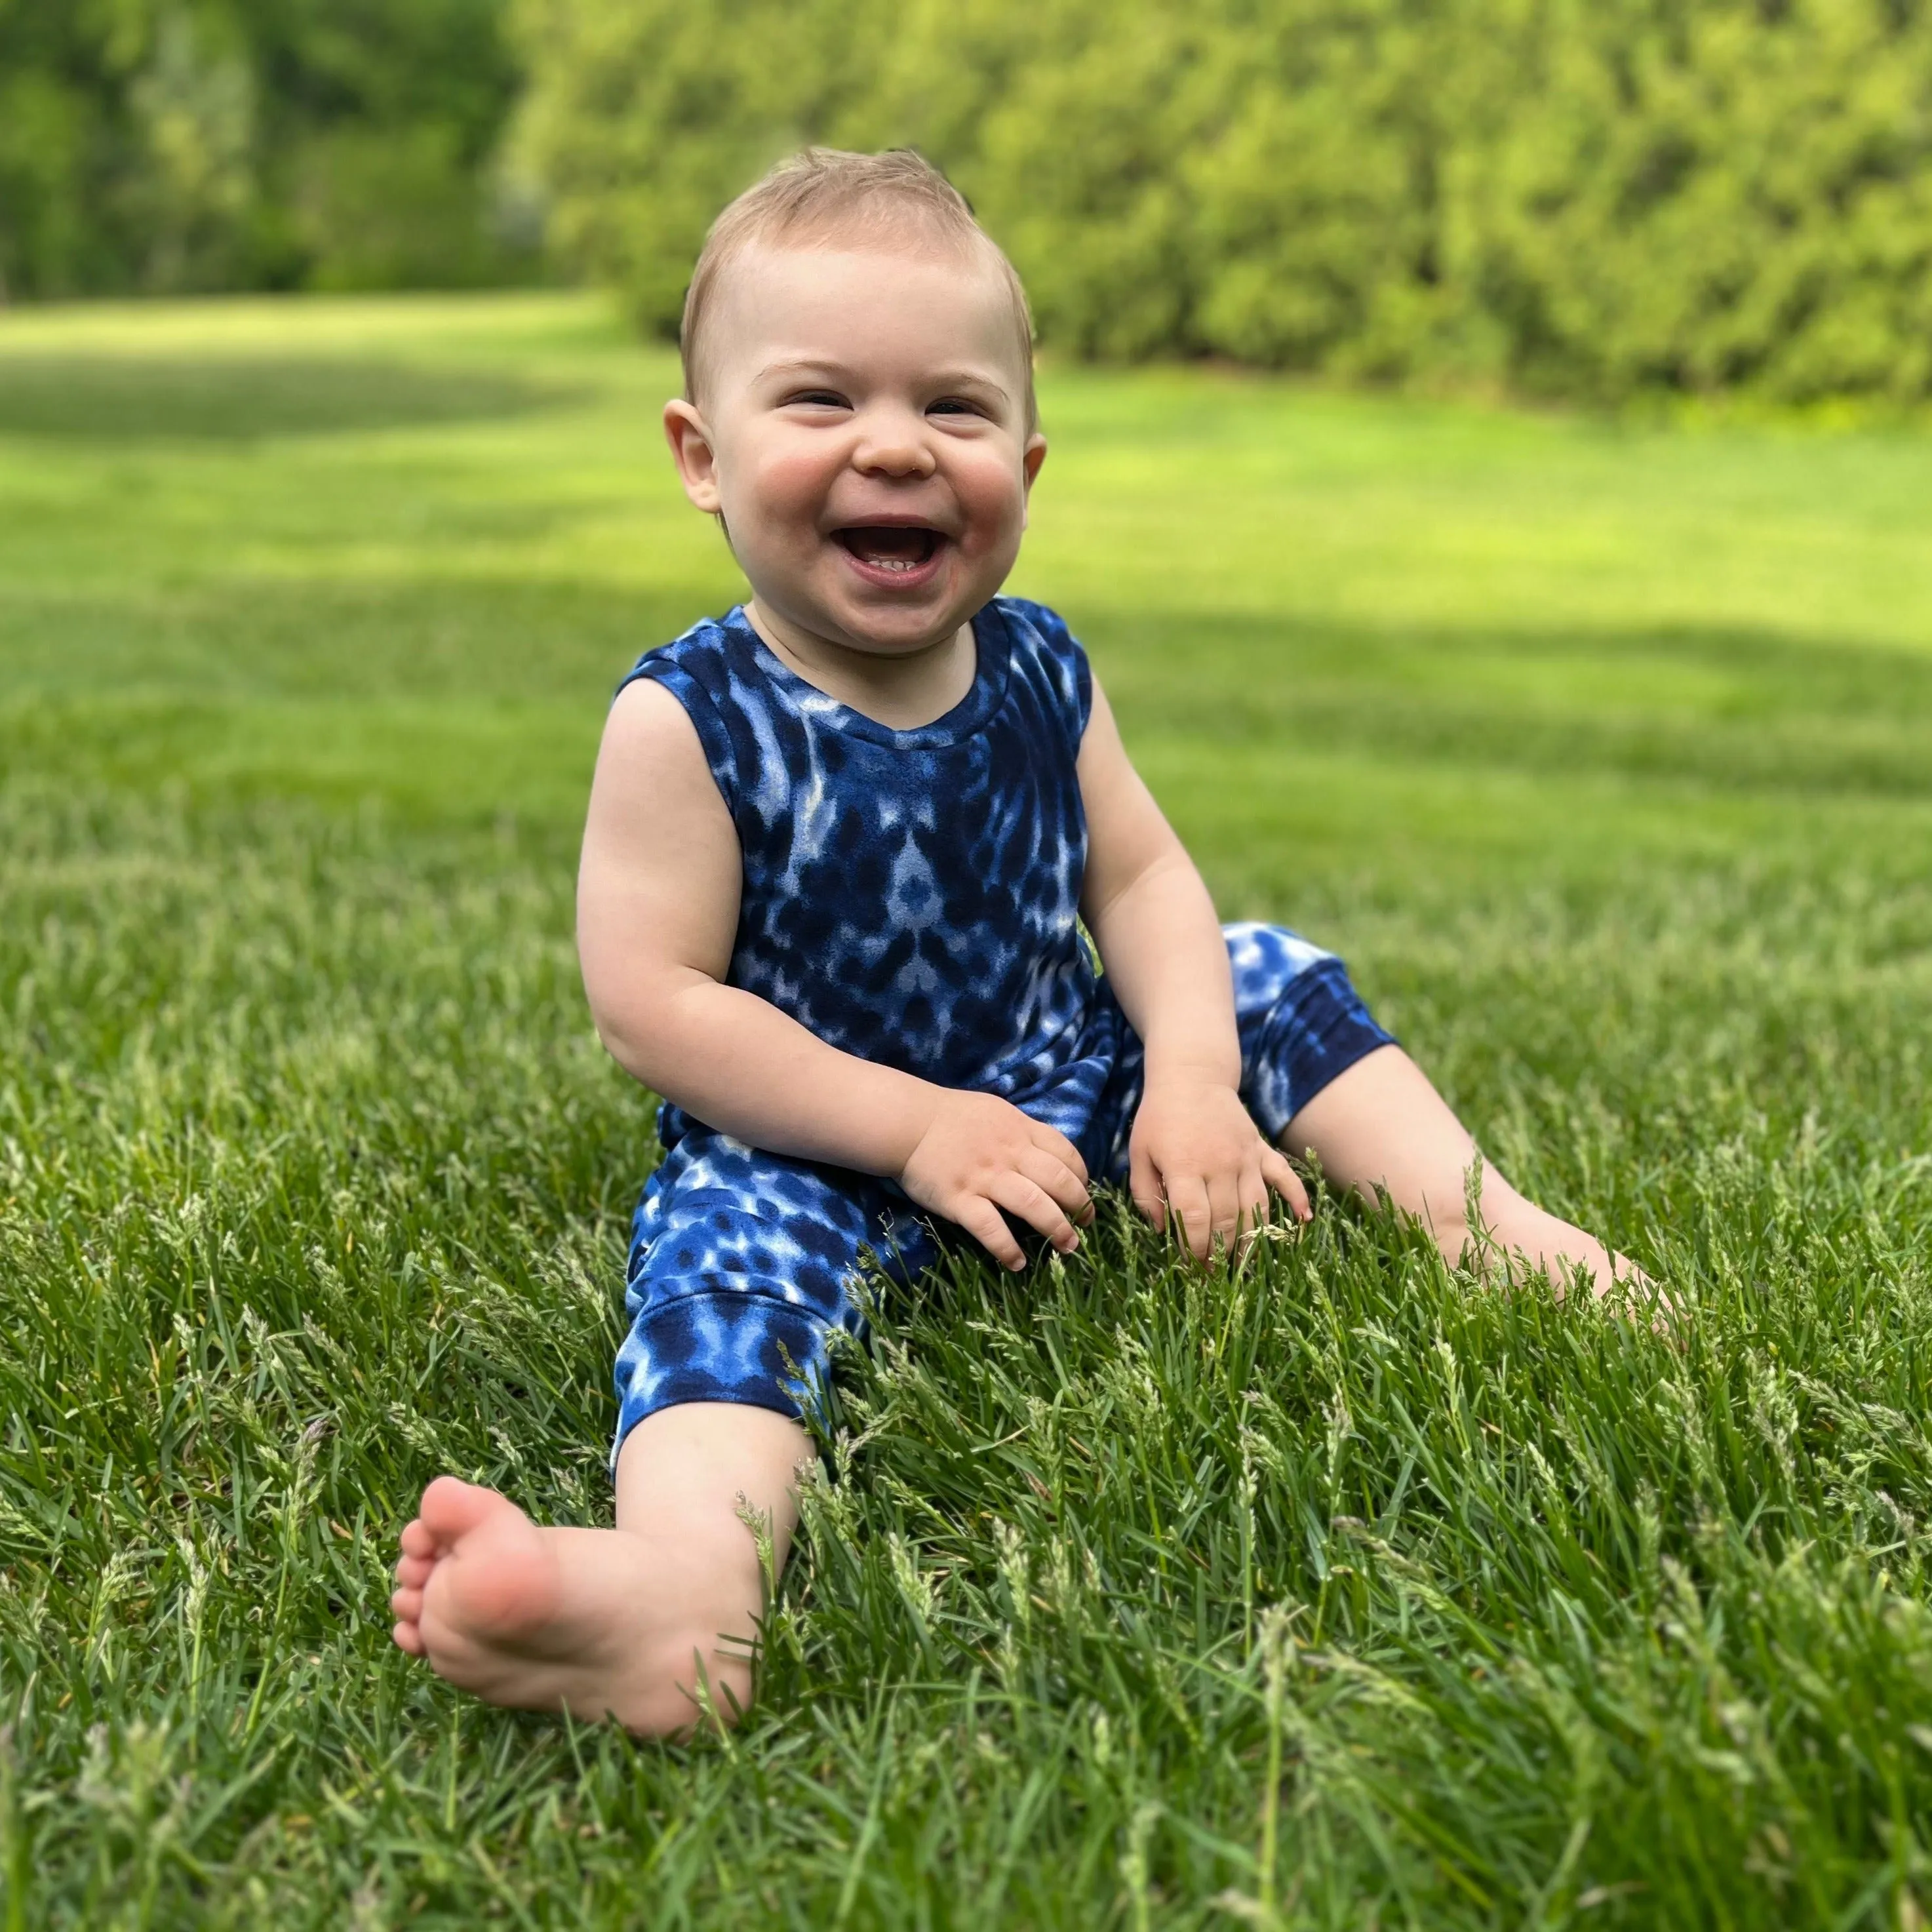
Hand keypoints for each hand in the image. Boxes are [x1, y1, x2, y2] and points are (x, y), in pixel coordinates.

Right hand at [899, 1089, 1093, 1269]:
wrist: (907, 1122)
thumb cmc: (951, 1117)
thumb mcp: (996, 1112)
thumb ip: (1022, 1131)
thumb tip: (1048, 1154)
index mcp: (1020, 1130)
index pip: (1065, 1153)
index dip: (1081, 1177)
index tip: (1084, 1193)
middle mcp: (1009, 1154)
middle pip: (1058, 1181)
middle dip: (1079, 1206)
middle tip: (1085, 1225)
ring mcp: (985, 1177)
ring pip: (1034, 1205)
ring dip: (1057, 1229)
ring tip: (1069, 1247)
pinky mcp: (960, 1199)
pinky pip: (991, 1228)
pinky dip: (1008, 1249)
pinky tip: (1018, 1263)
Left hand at [1128, 1079, 1309, 1262]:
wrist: (1192, 1077)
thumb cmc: (1160, 1119)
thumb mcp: (1139, 1154)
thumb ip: (1146, 1194)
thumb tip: (1162, 1231)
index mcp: (1185, 1166)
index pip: (1194, 1218)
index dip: (1194, 1249)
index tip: (1191, 1268)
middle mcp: (1220, 1164)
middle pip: (1226, 1220)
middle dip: (1220, 1253)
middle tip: (1214, 1275)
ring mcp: (1246, 1157)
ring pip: (1256, 1207)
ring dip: (1251, 1240)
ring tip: (1243, 1265)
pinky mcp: (1261, 1149)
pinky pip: (1285, 1176)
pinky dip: (1298, 1199)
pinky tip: (1304, 1222)